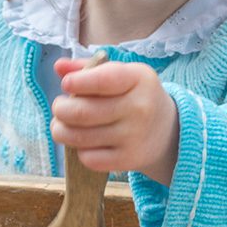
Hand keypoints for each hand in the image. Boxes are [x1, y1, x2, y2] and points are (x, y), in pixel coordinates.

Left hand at [51, 58, 179, 184]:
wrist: (167, 132)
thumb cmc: (135, 96)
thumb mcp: (121, 74)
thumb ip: (88, 68)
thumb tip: (59, 67)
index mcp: (138, 79)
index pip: (102, 80)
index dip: (77, 82)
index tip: (66, 84)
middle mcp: (139, 108)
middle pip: (82, 112)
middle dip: (61, 109)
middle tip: (59, 107)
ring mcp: (134, 136)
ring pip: (80, 137)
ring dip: (61, 131)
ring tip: (61, 125)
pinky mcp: (129, 160)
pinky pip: (89, 158)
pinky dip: (79, 150)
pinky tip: (83, 142)